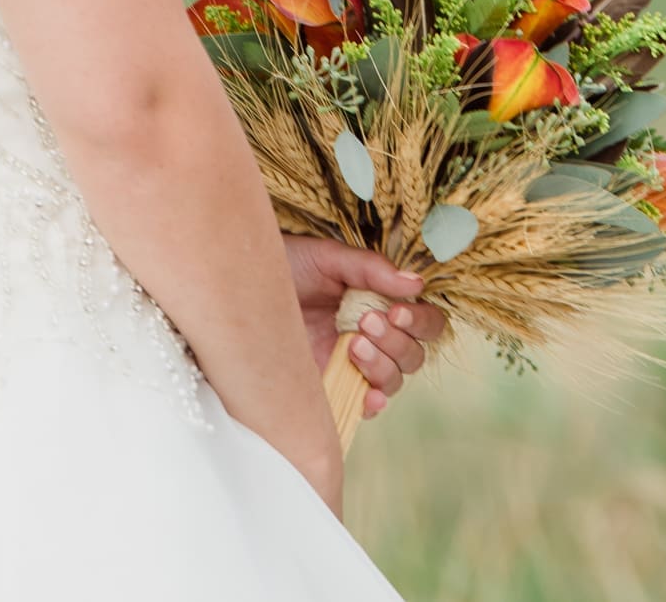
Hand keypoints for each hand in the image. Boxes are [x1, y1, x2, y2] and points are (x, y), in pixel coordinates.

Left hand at [280, 235, 447, 422]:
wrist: (240, 288)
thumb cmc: (287, 266)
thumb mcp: (329, 258)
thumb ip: (372, 269)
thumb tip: (416, 283)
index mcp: (381, 304)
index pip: (425, 323)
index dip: (419, 322)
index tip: (396, 311)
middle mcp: (373, 337)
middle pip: (414, 355)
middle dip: (396, 341)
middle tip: (364, 322)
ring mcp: (352, 365)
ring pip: (393, 380)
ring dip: (382, 366)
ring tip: (352, 344)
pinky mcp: (330, 388)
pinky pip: (363, 406)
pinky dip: (372, 403)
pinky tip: (366, 395)